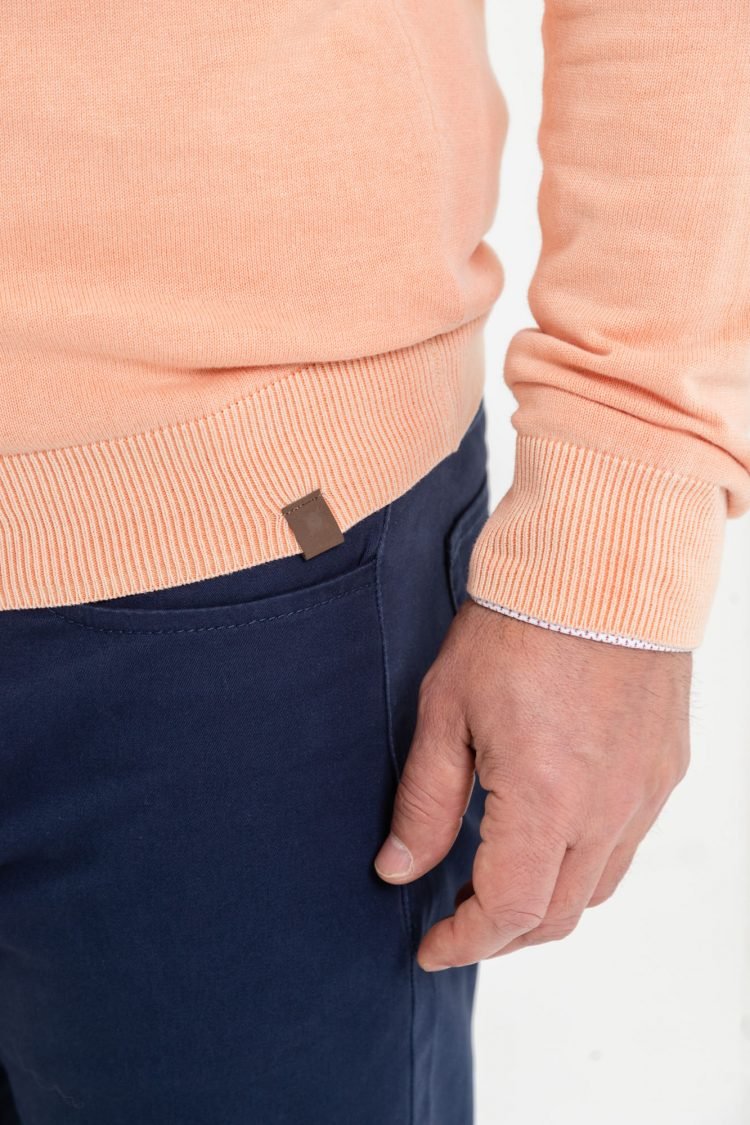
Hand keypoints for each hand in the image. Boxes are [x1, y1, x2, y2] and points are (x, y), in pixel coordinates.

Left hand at [374, 600, 691, 969]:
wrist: (602, 563)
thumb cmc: (517, 625)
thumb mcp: (446, 710)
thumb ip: (425, 802)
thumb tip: (397, 869)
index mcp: (547, 801)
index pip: (507, 911)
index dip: (464, 942)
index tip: (431, 947)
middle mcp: (608, 810)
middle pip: (557, 915)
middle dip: (502, 933)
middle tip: (457, 918)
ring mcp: (645, 790)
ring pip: (599, 887)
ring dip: (546, 902)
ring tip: (499, 879)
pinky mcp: (666, 766)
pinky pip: (628, 841)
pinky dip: (586, 860)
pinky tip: (551, 830)